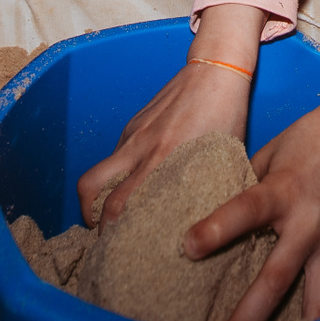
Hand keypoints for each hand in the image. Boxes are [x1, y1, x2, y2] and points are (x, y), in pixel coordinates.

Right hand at [78, 4, 264, 226]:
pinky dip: (113, 177)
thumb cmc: (227, 115)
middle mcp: (142, 149)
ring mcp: (133, 136)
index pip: (120, 203)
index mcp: (165, 159)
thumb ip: (209, 188)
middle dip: (92, 220)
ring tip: (104, 219)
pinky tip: (127, 186)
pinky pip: (114, 157)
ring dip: (93, 200)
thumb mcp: (223, 158)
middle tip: (105, 241)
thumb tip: (207, 223)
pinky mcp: (132, 125)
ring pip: (97, 174)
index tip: (117, 250)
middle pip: (94, 190)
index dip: (111, 230)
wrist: (216, 70)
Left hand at [186, 71, 319, 320]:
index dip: (216, 229)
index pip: (244, 210)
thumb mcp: (270, 153)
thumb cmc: (310, 137)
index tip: (188, 247)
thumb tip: (211, 212)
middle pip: (278, 277)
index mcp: (282, 190)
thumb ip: (247, 187)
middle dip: (249, 315)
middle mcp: (310, 221)